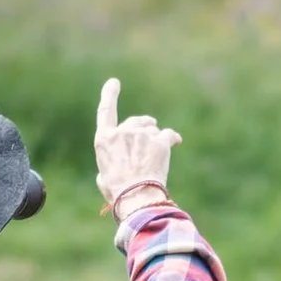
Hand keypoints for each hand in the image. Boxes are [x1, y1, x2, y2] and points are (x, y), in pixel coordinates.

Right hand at [94, 78, 181, 215]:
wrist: (137, 197)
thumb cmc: (118, 192)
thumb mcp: (103, 177)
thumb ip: (108, 164)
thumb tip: (110, 169)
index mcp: (105, 139)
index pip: (105, 111)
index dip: (110, 95)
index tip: (114, 83)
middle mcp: (123, 132)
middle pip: (135, 122)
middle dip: (143, 126)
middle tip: (148, 138)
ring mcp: (142, 135)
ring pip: (153, 129)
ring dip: (155, 137)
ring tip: (157, 154)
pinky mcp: (159, 141)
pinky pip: (169, 135)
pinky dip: (173, 138)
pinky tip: (176, 141)